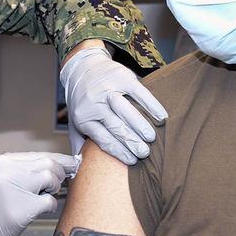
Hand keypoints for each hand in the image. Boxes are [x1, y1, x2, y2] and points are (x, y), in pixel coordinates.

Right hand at [0, 152, 78, 235]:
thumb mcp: (0, 177)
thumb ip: (22, 169)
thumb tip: (55, 164)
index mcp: (2, 161)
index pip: (38, 154)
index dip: (58, 159)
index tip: (71, 163)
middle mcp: (8, 171)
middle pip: (48, 163)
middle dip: (59, 173)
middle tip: (55, 184)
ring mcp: (14, 189)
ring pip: (51, 178)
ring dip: (55, 187)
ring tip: (46, 194)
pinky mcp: (22, 209)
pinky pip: (50, 201)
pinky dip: (51, 205)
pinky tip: (43, 208)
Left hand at [61, 47, 166, 164]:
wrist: (82, 67)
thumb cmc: (82, 100)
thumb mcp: (74, 121)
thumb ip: (79, 143)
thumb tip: (82, 168)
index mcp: (84, 118)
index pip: (104, 139)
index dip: (119, 152)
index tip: (133, 162)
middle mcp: (95, 103)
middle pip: (116, 127)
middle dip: (132, 143)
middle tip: (145, 154)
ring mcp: (108, 89)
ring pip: (127, 110)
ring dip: (141, 126)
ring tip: (152, 139)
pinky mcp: (122, 78)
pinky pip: (140, 93)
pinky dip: (152, 105)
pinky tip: (161, 117)